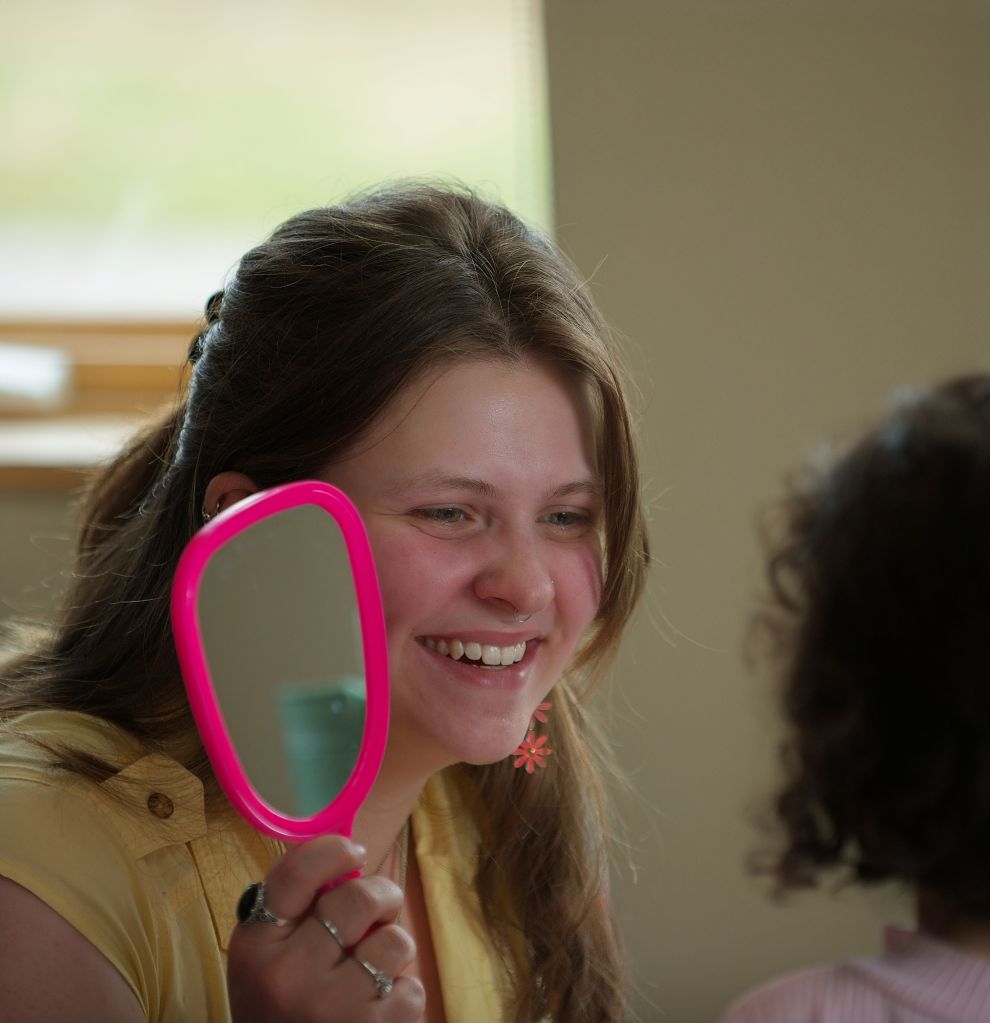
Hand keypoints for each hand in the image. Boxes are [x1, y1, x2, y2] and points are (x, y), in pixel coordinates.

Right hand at [227, 836, 424, 1021]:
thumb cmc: (279, 1001)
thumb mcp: (266, 951)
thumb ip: (297, 902)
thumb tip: (349, 853)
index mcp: (257, 943)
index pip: (298, 871)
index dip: (335, 849)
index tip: (354, 851)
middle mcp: (289, 975)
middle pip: (360, 898)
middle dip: (382, 895)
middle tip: (379, 907)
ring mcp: (330, 1008)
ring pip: (395, 942)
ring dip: (392, 949)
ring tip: (373, 966)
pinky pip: (411, 988)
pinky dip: (401, 993)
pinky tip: (377, 1005)